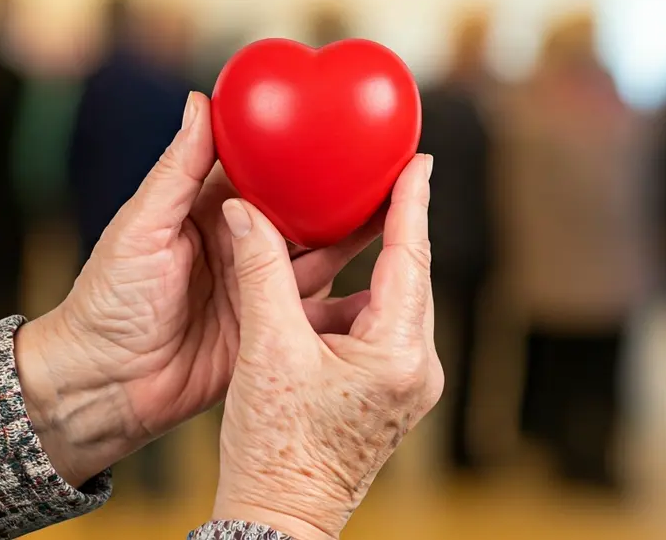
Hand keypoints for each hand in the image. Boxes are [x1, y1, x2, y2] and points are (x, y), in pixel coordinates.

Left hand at [14, 92, 380, 486]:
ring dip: (356, 235)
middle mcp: (241, 247)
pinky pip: (316, 308)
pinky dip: (349, 296)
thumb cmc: (107, 301)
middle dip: (343, 192)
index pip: (264, 171)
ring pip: (319, 255)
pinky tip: (384, 279)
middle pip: (303, 212)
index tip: (341, 125)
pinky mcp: (269, 329)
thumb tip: (202, 102)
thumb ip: (178, 170)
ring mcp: (258, 289)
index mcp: (209, 213)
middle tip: (389, 166)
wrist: (104, 386)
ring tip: (400, 209)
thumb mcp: (141, 227)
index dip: (301, 150)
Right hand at [211, 154, 442, 539]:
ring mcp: (409, 383)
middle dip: (393, 228)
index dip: (411, 203)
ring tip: (350, 224)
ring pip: (393, 303)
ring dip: (369, 268)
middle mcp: (418, 366)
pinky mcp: (391, 393)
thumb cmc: (277, 447)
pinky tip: (328, 289)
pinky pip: (381, 330)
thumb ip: (261, 272)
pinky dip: (356, 303)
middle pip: (408, 277)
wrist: (279, 515)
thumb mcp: (266, 349)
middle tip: (387, 177)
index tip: (419, 161)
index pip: (410, 257)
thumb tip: (246, 214)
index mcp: (399, 352)